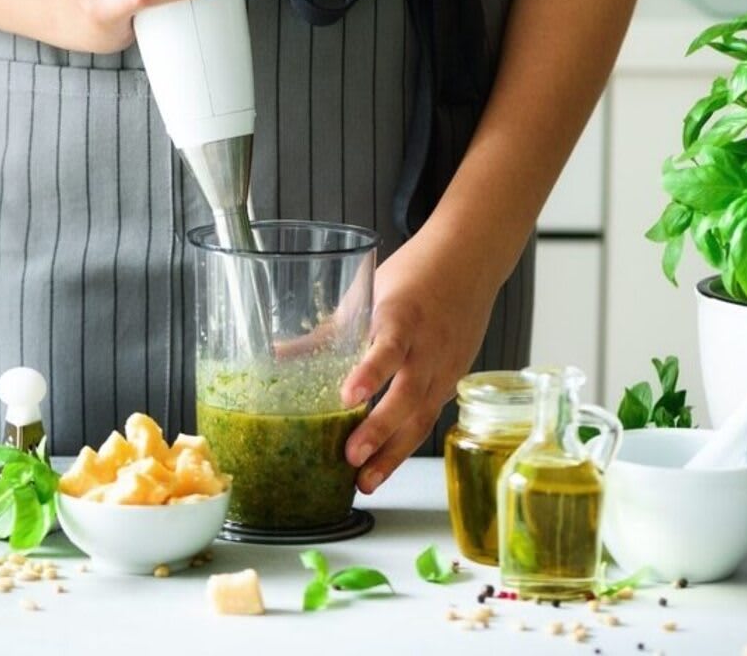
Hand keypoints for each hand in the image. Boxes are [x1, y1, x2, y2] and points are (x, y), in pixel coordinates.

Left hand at [339, 232, 498, 493]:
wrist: (468, 265)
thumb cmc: (414, 275)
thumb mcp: (368, 293)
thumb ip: (329, 331)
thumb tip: (278, 354)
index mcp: (403, 316)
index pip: (389, 347)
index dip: (370, 372)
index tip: (348, 397)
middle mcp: (428, 346)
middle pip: (408, 393)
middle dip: (380, 429)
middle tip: (351, 456)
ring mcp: (444, 368)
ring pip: (421, 416)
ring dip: (393, 452)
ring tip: (365, 481)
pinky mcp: (450, 382)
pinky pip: (428, 418)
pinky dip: (404, 444)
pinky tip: (383, 467)